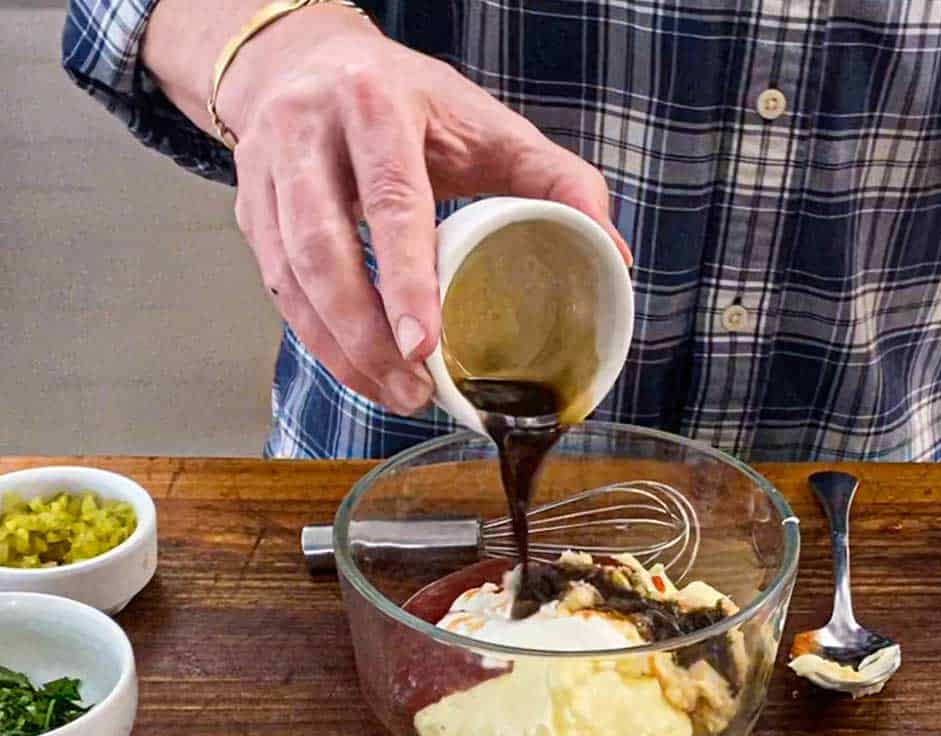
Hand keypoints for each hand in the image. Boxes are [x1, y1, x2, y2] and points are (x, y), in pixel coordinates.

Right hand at [218, 5, 629, 412]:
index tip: (424, 345)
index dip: (403, 279)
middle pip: (322, 250)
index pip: (389, 201)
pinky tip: (358, 369)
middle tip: (413, 389)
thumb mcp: (486, 123)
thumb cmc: (411, 102)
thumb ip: (556, 179)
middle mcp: (305, 131)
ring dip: (340, 350)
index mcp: (374, 102)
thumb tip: (613, 252)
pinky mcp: (249, 210)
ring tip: (394, 393)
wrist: (307, 59)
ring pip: (290, 279)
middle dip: (365, 335)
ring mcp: (266, 172)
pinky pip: (278, 289)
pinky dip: (318, 339)